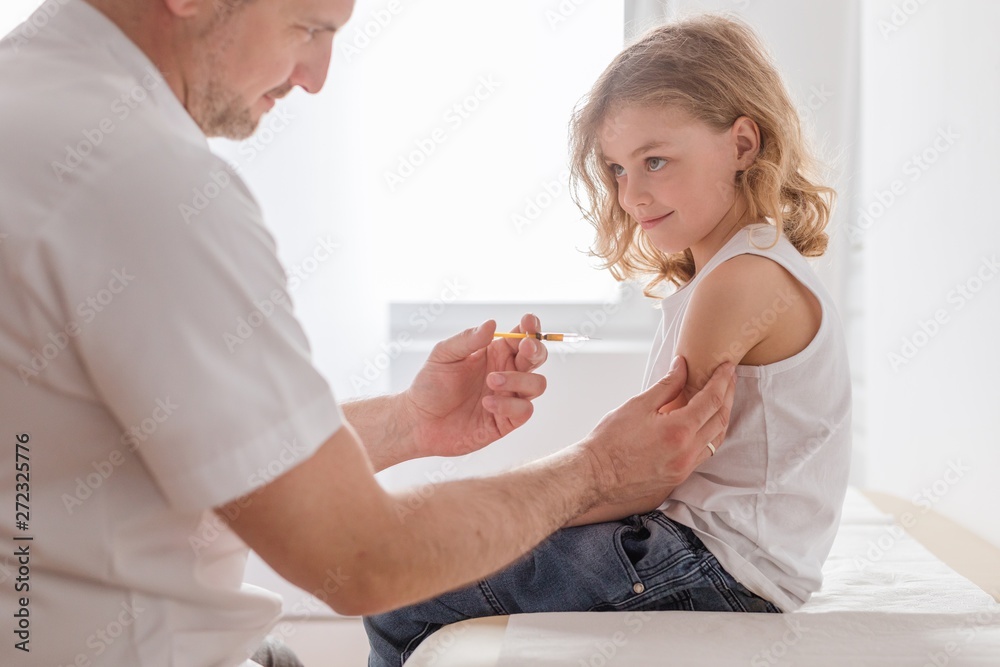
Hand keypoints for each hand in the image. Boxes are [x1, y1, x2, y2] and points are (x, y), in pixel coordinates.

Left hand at [401, 314, 548, 458]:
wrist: (419, 421)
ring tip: (491, 380)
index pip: (522, 336)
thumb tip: (492, 324)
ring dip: (519, 380)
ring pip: (537, 384)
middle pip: (537, 358)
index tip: (528, 322)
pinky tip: (487, 403)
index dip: (531, 327)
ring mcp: (508, 397)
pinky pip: (524, 410)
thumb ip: (468, 340)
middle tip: (523, 347)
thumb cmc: (430, 385)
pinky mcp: (506, 421)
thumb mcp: (443, 355)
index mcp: (494, 353)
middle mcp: (506, 373)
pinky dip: (509, 405)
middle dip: (536, 350)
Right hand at [580, 356, 735, 507]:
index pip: (712, 400)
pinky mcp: (679, 477)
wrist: (596, 476)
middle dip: (728, 395)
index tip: (726, 367)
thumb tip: (682, 367)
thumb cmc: (610, 441)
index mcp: (679, 430)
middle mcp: (688, 452)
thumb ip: (666, 385)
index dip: (722, 381)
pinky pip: (705, 453)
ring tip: (722, 398)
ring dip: (722, 416)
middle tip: (729, 377)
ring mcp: (685, 467)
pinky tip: (705, 424)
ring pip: (717, 439)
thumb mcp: (638, 405)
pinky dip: (710, 435)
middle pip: (720, 419)